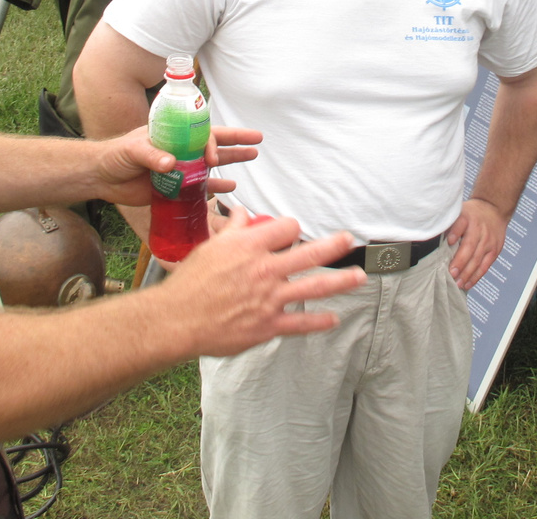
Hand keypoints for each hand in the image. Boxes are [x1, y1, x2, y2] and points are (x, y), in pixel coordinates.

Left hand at [85, 125, 261, 205]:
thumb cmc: (115, 155)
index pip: (201, 133)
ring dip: (232, 160)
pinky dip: (216, 185)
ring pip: (212, 162)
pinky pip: (201, 185)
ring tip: (253, 157)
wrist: (101, 177)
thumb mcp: (132, 150)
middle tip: (258, 140)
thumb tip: (170, 163)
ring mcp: (180, 167)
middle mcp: (181, 148)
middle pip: (214, 142)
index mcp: (173, 134)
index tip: (213, 156)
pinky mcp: (175, 186)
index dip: (213, 141)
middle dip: (236, 141)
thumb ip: (151, 155)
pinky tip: (231, 186)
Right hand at [163, 214, 362, 355]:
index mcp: (250, 247)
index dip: (291, 228)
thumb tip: (243, 212)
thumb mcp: (211, 247)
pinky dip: (319, 322)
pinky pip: (300, 323)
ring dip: (340, 281)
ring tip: (359, 277)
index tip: (293, 232)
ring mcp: (269, 299)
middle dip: (333, 246)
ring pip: (313, 287)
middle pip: (309, 254)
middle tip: (349, 240)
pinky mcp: (268, 325)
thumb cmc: (191, 283)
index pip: (285, 228)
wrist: (177, 320)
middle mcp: (265, 270)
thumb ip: (233, 230)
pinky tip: (333, 319)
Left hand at [445, 197, 506, 289]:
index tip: (449, 241)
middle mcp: (478, 229)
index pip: (461, 224)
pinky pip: (485, 265)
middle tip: (451, 273)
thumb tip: (432, 237)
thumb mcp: (460, 212)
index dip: (455, 233)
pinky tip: (468, 283)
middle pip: (469, 246)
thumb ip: (449, 224)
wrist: (494, 209)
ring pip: (477, 259)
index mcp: (467, 218)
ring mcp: (488, 240)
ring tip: (458, 283)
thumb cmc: (472, 214)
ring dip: (467, 273)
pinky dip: (476, 276)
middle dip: (460, 262)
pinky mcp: (494, 250)